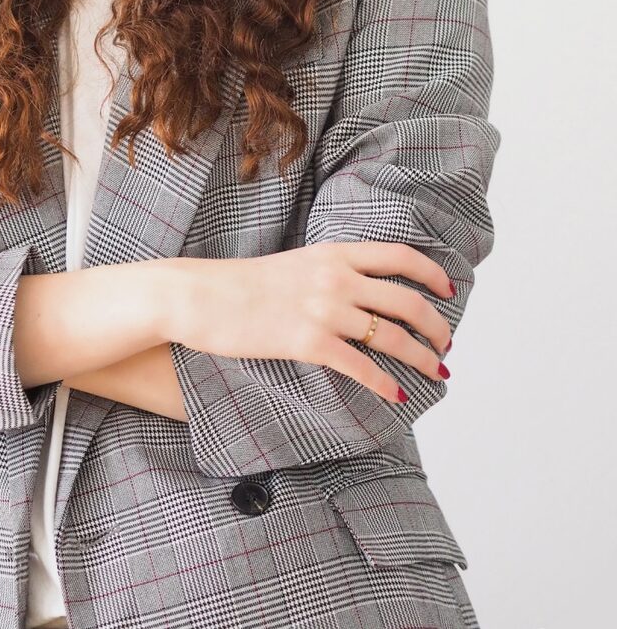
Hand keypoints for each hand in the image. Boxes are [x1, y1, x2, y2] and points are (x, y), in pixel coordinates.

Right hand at [170, 242, 454, 404]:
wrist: (201, 297)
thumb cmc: (240, 284)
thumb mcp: (294, 264)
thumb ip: (329, 271)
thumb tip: (358, 291)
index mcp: (334, 253)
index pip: (399, 256)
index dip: (431, 274)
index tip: (448, 291)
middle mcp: (336, 278)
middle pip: (406, 300)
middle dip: (436, 326)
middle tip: (446, 343)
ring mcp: (324, 310)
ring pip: (392, 336)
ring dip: (422, 357)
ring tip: (436, 372)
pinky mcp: (308, 342)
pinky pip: (361, 367)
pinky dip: (385, 384)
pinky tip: (397, 396)